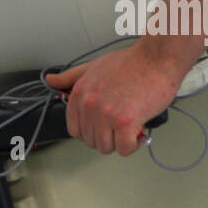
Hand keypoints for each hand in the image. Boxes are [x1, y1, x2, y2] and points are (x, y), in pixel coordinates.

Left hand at [43, 42, 184, 155]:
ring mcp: (106, 115)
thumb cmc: (131, 62)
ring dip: (119, 142)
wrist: (157, 59)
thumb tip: (50, 80)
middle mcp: (89, 105)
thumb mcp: (94, 66)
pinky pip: (124, 149)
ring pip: (106, 147)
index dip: (90, 132)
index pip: (75, 129)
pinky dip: (132, 145)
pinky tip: (138, 131)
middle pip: (91, 141)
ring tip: (130, 127)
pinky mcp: (125, 122)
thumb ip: (71, 76)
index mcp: (80, 93)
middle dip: (106, 137)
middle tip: (120, 124)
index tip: (102, 127)